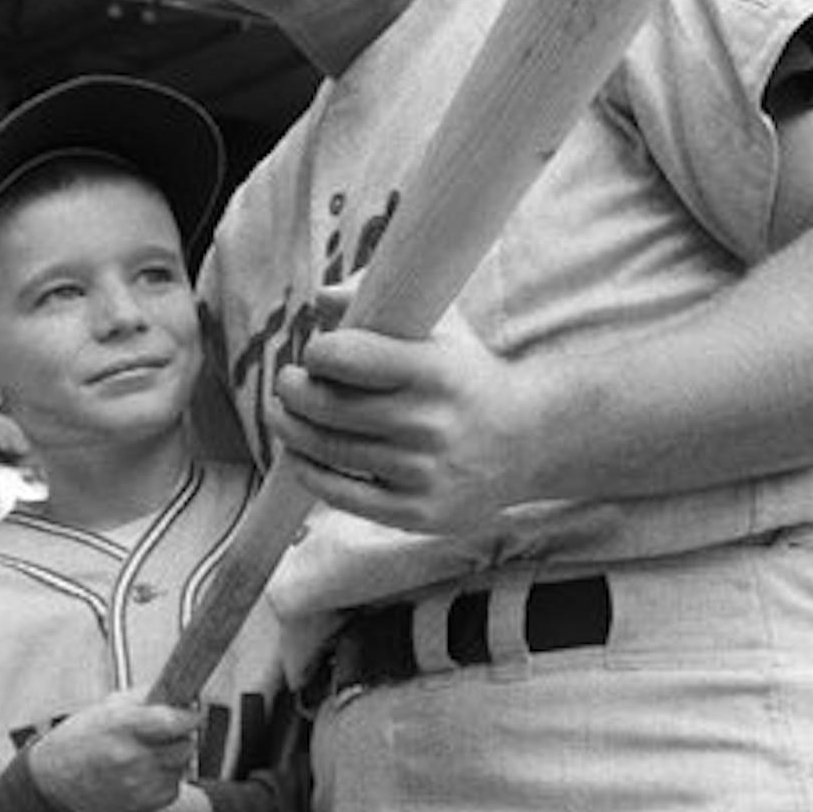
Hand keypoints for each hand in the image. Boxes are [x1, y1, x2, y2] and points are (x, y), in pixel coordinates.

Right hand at [27, 691, 200, 811]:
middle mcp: (132, 756)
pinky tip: (144, 773)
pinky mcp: (140, 805)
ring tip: (148, 753)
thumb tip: (177, 692)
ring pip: (181, 767)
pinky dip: (164, 780)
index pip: (176, 721)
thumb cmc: (76, 742)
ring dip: (172, 759)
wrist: (51, 784)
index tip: (189, 712)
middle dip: (181, 736)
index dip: (189, 715)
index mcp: (123, 726)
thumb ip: (144, 699)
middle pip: (185, 744)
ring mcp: (138, 784)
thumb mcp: (106, 708)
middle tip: (166, 732)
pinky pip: (171, 788)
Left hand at [270, 286, 528, 532]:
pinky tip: (301, 455)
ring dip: (291, 431)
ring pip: (327, 451)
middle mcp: (427, 423)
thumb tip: (321, 299)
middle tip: (287, 383)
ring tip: (284, 416)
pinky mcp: (416, 512)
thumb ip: (383, 303)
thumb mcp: (441, 327)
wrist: (528, 442)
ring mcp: (422, 472)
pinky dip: (310, 473)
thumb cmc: (468, 376)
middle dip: (291, 391)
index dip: (317, 353)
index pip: (344, 357)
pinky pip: (342, 495)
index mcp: (433, 370)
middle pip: (326, 406)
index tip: (314, 354)